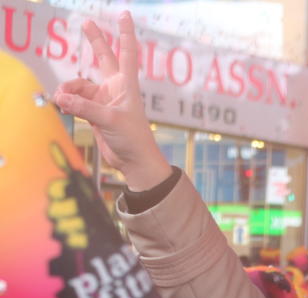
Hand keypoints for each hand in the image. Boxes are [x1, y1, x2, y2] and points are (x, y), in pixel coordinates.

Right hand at [53, 12, 170, 190]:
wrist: (134, 161)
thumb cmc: (133, 139)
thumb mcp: (109, 120)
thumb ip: (84, 107)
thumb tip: (61, 98)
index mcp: (126, 85)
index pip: (127, 53)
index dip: (125, 34)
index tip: (125, 14)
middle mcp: (115, 88)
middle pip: (103, 58)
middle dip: (94, 41)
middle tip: (86, 22)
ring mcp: (104, 99)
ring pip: (80, 85)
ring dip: (69, 90)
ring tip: (62, 100)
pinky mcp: (95, 112)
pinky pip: (76, 99)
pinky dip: (68, 101)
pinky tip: (63, 106)